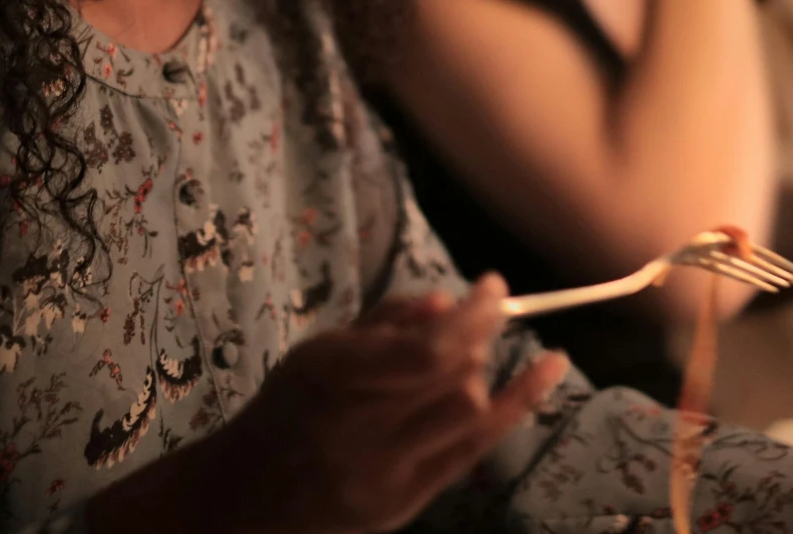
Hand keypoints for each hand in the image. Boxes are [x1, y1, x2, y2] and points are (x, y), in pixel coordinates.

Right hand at [91, 274, 567, 533]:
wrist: (244, 500)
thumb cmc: (285, 412)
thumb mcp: (318, 351)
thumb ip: (385, 323)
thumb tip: (451, 302)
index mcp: (331, 377)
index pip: (425, 350)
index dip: (473, 316)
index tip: (494, 287)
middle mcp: (359, 429)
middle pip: (455, 378)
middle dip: (479, 337)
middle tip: (480, 318)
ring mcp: (384, 474)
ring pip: (468, 412)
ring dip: (481, 373)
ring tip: (468, 360)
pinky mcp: (403, 505)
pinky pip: (474, 452)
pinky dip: (515, 405)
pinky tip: (548, 369)